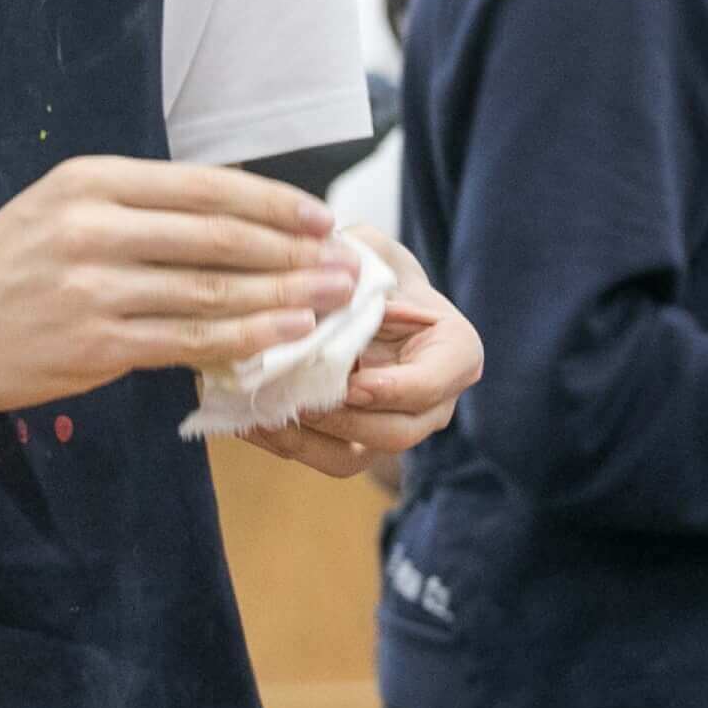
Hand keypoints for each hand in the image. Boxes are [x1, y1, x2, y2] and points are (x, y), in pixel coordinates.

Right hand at [0, 157, 356, 409]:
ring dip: (281, 299)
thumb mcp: (68, 206)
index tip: (322, 218)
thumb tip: (245, 219)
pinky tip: (282, 337)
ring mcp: (93, 290)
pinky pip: (185, 341)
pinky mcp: (93, 346)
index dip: (274, 203)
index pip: (205, 187)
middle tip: (343, 265)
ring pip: (209, 292)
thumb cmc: (13, 263)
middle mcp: (93, 228)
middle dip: (293, 253)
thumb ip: (145, 208)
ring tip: (329, 303)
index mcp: (93, 182)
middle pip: (218, 238)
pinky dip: (241, 339)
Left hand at [239, 230, 481, 479]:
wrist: (353, 297)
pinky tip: (251, 417)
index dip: (392, 389)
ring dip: (307, 437)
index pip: (432, 384)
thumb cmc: (369, 270)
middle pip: (396, 431)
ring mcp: (395, 428)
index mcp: (456, 352)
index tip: (352, 383)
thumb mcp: (370, 250)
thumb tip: (325, 264)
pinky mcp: (356, 444)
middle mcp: (434, 402)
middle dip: (342, 418)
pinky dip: (286, 442)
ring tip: (263, 411)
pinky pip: (323, 458)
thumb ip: (357, 257)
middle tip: (298, 398)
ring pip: (355, 455)